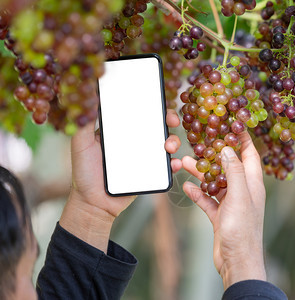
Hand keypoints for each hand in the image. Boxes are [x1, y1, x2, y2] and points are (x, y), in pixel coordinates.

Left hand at [59, 109, 181, 251]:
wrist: (93, 203)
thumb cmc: (85, 174)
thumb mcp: (80, 145)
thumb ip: (84, 126)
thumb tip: (90, 104)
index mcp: (121, 132)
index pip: (139, 114)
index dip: (151, 107)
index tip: (158, 105)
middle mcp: (135, 142)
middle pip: (157, 126)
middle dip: (168, 120)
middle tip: (171, 122)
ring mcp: (145, 157)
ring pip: (166, 144)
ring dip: (173, 141)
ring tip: (168, 147)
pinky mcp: (152, 173)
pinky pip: (167, 167)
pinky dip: (175, 164)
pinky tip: (174, 163)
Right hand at [182, 131, 266, 289]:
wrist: (236, 261)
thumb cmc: (242, 229)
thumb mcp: (239, 196)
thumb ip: (234, 171)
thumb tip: (227, 149)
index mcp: (252, 183)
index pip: (250, 154)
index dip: (242, 139)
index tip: (232, 124)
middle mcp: (243, 191)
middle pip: (229, 166)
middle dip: (215, 155)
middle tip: (201, 143)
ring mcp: (231, 204)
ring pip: (215, 182)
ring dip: (202, 173)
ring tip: (186, 162)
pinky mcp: (220, 216)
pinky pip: (207, 200)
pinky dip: (198, 193)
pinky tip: (187, 187)